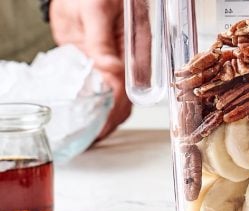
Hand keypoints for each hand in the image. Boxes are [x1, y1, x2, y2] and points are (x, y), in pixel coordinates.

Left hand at [49, 0, 131, 139]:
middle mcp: (129, 58)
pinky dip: (95, 105)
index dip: (118, 108)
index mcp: (137, 44)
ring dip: (105, 117)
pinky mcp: (99, 62)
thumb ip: (102, 42)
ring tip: (91, 134)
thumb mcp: (96, 10)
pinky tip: (87, 117)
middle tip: (95, 136)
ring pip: (117, 98)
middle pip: (128, 98)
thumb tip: (110, 73)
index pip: (131, 85)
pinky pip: (101, 88)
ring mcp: (114, 62)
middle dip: (113, 120)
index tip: (103, 125)